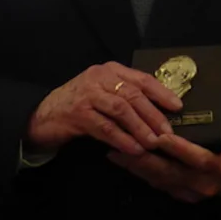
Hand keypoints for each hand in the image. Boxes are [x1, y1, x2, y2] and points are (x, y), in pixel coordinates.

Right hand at [26, 62, 182, 156]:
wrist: (42, 115)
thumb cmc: (79, 105)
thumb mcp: (104, 94)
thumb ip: (126, 97)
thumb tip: (159, 112)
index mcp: (110, 70)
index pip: (141, 79)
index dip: (161, 92)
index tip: (178, 106)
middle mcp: (99, 78)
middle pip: (133, 95)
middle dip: (153, 114)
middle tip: (168, 131)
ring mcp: (87, 94)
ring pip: (120, 110)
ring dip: (140, 128)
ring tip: (154, 142)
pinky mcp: (77, 113)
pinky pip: (104, 127)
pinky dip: (121, 138)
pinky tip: (133, 149)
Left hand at [107, 132, 220, 203]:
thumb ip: (202, 129)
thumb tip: (175, 112)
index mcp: (218, 164)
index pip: (197, 157)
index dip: (177, 148)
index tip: (159, 136)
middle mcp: (202, 182)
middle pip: (170, 172)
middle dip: (145, 159)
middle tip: (123, 144)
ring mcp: (190, 192)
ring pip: (159, 179)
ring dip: (136, 165)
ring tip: (115, 152)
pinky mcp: (181, 196)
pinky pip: (158, 184)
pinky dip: (141, 172)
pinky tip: (126, 162)